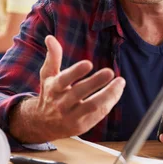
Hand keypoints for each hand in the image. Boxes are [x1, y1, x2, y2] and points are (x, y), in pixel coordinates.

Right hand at [11, 35, 125, 141]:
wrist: (43, 124)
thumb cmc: (50, 94)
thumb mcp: (47, 76)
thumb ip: (52, 57)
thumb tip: (50, 38)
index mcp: (53, 88)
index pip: (64, 79)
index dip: (76, 72)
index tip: (88, 63)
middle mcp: (61, 103)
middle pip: (79, 93)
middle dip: (95, 82)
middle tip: (110, 72)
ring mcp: (71, 116)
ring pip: (92, 106)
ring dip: (108, 94)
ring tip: (120, 82)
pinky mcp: (81, 126)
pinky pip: (98, 115)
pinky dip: (109, 103)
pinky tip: (117, 92)